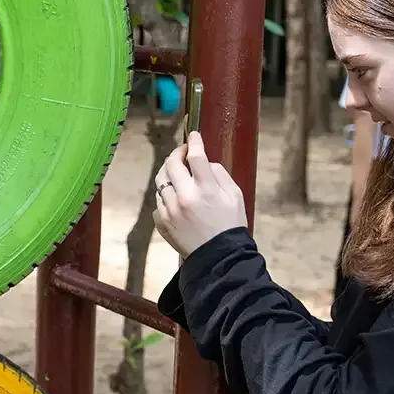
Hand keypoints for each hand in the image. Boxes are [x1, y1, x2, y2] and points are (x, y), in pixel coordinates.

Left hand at [153, 131, 247, 258]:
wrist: (219, 258)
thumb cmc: (230, 226)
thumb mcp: (235, 196)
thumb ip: (219, 174)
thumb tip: (204, 163)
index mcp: (206, 190)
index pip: (196, 156)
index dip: (194, 141)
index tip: (194, 135)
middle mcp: (185, 198)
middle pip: (171, 164)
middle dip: (177, 153)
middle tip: (183, 152)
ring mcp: (170, 210)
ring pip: (160, 181)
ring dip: (168, 172)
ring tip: (177, 172)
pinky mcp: (162, 222)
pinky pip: (158, 201)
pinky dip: (165, 195)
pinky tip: (175, 197)